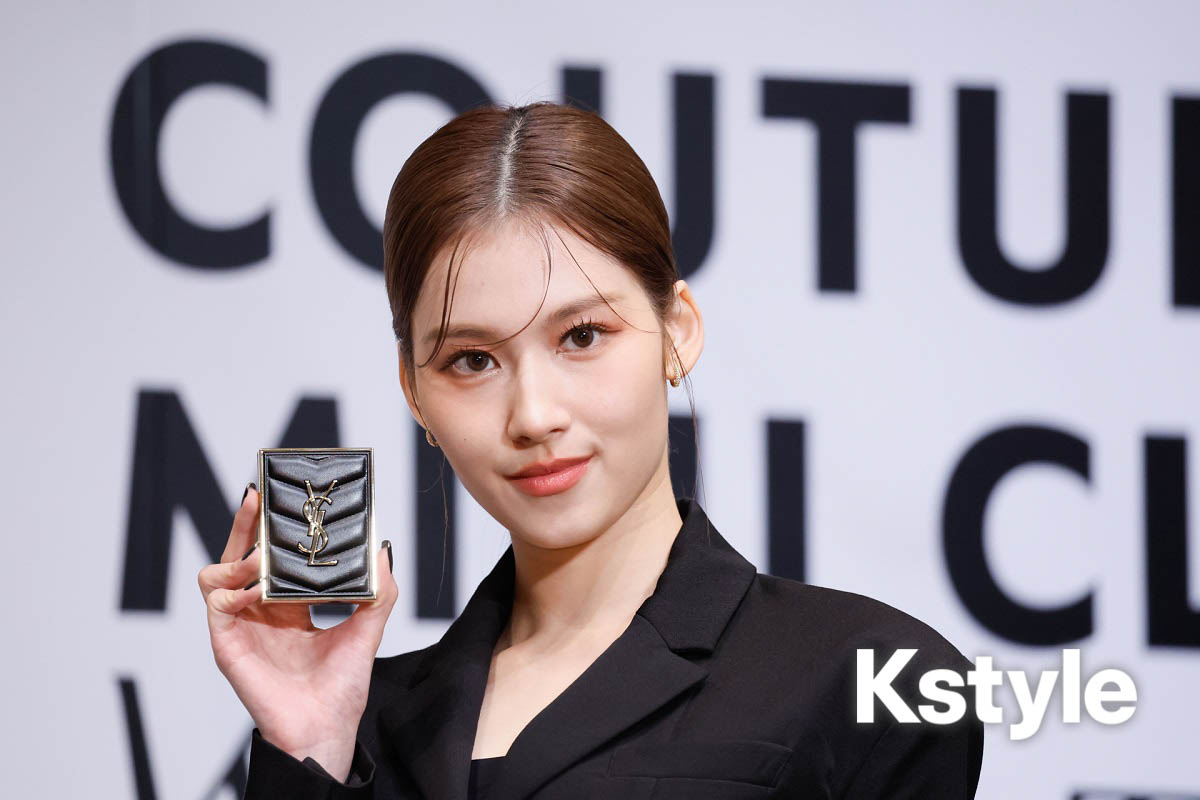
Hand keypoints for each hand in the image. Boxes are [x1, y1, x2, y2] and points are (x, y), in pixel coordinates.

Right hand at [198, 483, 397, 780]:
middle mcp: (260, 610)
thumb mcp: (367, 628)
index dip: (274, 528)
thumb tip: (384, 549)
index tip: (285, 499)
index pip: (273, 555)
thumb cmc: (342, 685)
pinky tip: (257, 586)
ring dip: (236, 556)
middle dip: (247, 523)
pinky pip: (217, 604)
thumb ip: (378, 591)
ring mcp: (241, 625)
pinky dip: (233, 588)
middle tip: (259, 495)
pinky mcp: (227, 642)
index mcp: (288, 604)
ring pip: (216, 573)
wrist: (326, 726)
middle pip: (240, 554)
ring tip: (262, 554)